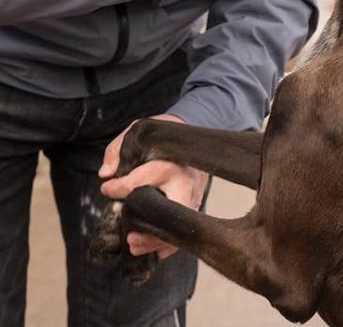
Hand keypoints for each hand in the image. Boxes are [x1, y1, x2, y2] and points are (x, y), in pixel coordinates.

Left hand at [99, 114, 207, 258]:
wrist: (192, 138)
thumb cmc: (163, 136)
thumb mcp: (138, 132)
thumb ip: (119, 149)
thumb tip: (106, 173)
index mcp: (168, 162)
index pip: (138, 181)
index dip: (117, 188)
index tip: (107, 188)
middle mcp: (184, 181)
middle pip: (168, 211)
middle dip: (148, 228)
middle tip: (128, 237)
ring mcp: (193, 195)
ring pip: (177, 226)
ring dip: (155, 241)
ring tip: (133, 245)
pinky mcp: (195, 204)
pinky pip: (184, 230)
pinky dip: (169, 244)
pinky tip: (154, 249)